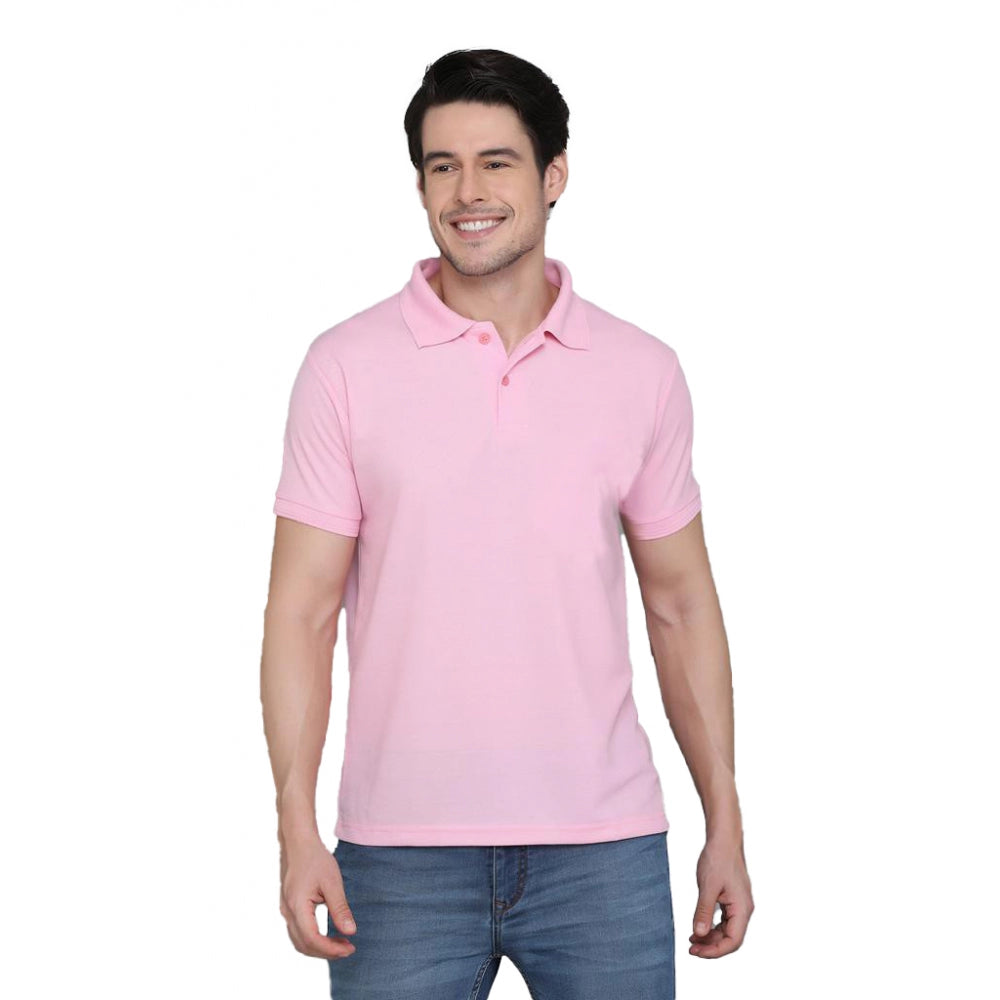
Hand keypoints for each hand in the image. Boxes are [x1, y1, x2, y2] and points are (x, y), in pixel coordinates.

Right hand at [278, 834, 357, 959]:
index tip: (350, 948)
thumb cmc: (315, 859)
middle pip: (304, 945)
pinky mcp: (288, 906)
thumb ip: (340, 908)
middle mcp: (288, 912)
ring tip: (341, 943)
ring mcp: (286, 910)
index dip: (331, 949)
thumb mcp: (332, 882)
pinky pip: (298, 931)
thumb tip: (351, 932)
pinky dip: (313, 939)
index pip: (312, 939)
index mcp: (297, 906)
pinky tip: (328, 933)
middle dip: (326, 952)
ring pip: (299, 941)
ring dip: (319, 947)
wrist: (298, 842)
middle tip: (348, 948)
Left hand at [689, 834, 753, 957]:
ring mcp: (739, 905)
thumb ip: (703, 911)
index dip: (715, 950)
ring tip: (692, 940)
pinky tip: (699, 928)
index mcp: (742, 909)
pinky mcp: (732, 899)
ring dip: (711, 937)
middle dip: (711, 946)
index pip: (733, 941)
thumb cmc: (717, 859)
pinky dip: (712, 926)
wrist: (723, 839)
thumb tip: (699, 934)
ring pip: (727, 930)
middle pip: (730, 939)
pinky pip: (724, 920)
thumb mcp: (707, 886)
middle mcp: (744, 909)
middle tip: (691, 949)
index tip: (697, 952)